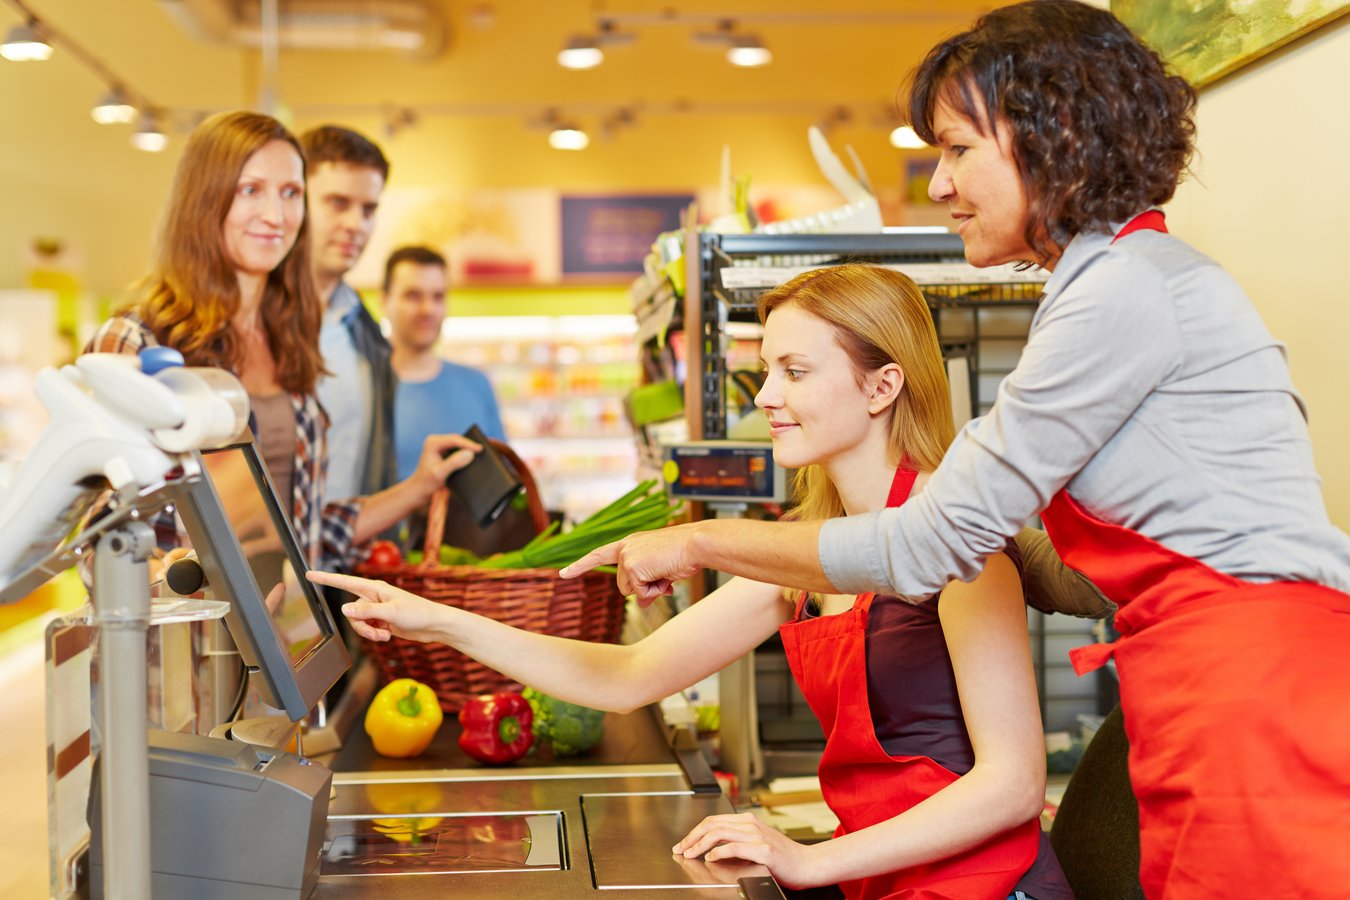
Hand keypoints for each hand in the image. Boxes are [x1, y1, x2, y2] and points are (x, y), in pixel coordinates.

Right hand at [306, 570, 446, 642]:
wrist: (434, 625)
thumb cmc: (418, 613)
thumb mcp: (391, 612)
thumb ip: (367, 611)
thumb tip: (344, 610)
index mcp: (374, 588)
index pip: (344, 581)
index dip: (326, 578)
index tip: (308, 574)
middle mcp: (373, 597)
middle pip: (351, 612)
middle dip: (361, 626)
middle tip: (379, 632)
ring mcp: (376, 609)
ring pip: (358, 623)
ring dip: (369, 633)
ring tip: (385, 635)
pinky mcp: (381, 620)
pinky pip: (368, 629)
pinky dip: (375, 635)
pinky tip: (388, 635)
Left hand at [408, 433, 480, 500]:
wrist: (419, 490)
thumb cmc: (427, 482)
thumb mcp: (440, 473)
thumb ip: (454, 463)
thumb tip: (470, 453)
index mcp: (432, 442)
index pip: (454, 440)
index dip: (469, 444)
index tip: (481, 449)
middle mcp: (435, 441)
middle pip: (458, 440)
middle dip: (470, 445)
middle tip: (483, 451)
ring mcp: (439, 445)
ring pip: (458, 444)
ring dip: (468, 449)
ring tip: (480, 454)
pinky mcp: (443, 451)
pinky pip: (457, 449)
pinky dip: (465, 453)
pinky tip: (472, 458)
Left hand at [560, 521, 704, 606]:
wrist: (696, 544)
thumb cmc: (684, 554)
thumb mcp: (662, 571)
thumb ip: (647, 584)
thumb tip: (642, 604)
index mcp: (630, 543)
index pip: (599, 555)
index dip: (580, 566)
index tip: (562, 574)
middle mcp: (624, 547)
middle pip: (623, 586)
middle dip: (644, 588)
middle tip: (665, 576)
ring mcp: (626, 557)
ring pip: (630, 591)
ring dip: (651, 589)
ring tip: (667, 573)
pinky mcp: (632, 566)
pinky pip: (641, 594)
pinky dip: (656, 590)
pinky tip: (666, 575)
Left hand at [672, 812, 817, 888]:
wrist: (807, 864)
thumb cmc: (783, 858)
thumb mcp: (757, 843)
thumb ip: (738, 841)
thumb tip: (712, 847)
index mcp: (748, 821)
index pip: (714, 821)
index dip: (695, 832)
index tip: (684, 844)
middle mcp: (751, 824)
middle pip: (712, 824)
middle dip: (692, 837)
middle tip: (680, 849)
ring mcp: (758, 836)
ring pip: (719, 833)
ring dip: (700, 844)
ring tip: (690, 854)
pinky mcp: (764, 850)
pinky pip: (735, 847)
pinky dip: (719, 851)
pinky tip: (711, 858)